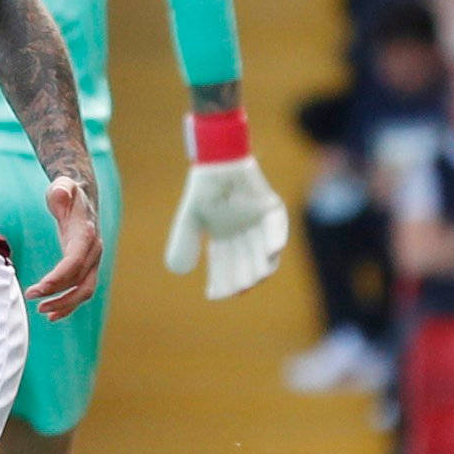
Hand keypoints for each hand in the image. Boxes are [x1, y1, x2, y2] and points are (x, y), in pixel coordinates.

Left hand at [23, 176, 102, 320]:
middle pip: (81, 281)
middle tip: (34, 301)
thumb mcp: (63, 185)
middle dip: (60, 296)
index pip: (75, 262)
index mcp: (87, 234)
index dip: (58, 278)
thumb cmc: (67, 192)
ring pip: (85, 290)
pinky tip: (53, 313)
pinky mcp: (87, 266)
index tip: (38, 289)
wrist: (82, 197)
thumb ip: (62, 189)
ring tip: (42, 311)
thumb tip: (60, 194)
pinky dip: (69, 303)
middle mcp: (94, 250)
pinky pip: (81, 289)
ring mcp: (93, 260)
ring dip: (65, 304)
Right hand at [164, 156, 287, 298]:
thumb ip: (184, 241)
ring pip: (264, 253)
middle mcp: (245, 236)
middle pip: (245, 264)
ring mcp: (260, 225)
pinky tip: (271, 252)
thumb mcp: (190, 218)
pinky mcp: (272, 210)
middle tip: (237, 289)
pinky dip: (275, 240)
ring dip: (261, 266)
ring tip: (254, 279)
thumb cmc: (204, 187)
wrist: (217, 159)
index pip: (224, 266)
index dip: (221, 281)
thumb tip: (177, 272)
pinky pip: (277, 228)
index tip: (215, 295)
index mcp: (225, 239)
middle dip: (241, 278)